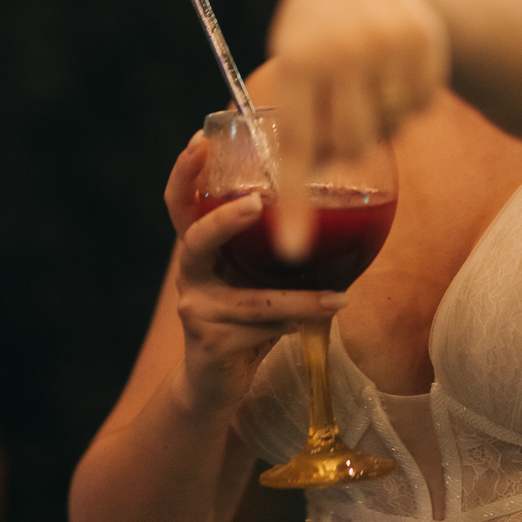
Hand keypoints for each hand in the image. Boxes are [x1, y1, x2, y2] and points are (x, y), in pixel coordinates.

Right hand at [163, 135, 345, 416]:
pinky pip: (264, 328)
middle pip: (194, 238)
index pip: (181, 203)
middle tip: (256, 201)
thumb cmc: (247, 319)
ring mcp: (195, 309)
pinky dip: (298, 324)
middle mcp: (191, 274)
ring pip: (254, 299)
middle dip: (224, 218)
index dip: (185, 171)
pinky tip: (321, 322)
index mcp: (201, 249)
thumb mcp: (258, 275)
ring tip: (339, 298)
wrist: (218, 384)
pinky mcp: (209, 343)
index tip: (202, 137)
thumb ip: (276, 246)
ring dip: (300, 299)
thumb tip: (337, 202)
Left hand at [267, 0, 448, 248]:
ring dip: (381, 120)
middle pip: (352, 145)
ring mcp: (389, 45)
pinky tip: (393, 71)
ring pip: (390, 127)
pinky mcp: (425, 42)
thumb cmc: (313, 36)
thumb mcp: (292, 64)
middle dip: (347, 144)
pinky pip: (420, 108)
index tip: (292, 249)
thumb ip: (297, 122)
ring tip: (366, 83)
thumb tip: (297, 193)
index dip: (294, 202)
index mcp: (300, 61)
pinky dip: (408, 102)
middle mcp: (345, 52)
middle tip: (341, 112)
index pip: (296, 145)